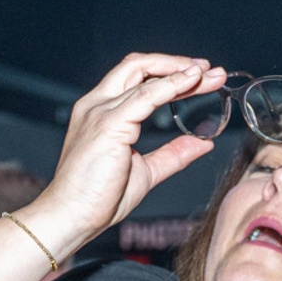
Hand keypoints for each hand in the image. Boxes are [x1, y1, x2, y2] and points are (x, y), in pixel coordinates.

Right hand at [33, 54, 229, 247]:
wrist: (71, 217)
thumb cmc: (98, 198)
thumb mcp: (146, 171)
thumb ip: (173, 153)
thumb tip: (202, 143)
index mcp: (101, 112)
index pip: (137, 78)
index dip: (169, 72)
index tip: (199, 75)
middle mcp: (96, 104)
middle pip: (139, 66)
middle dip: (177, 63)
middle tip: (209, 69)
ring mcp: (100, 111)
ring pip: (144, 75)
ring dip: (181, 71)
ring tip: (210, 75)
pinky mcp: (108, 123)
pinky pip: (146, 95)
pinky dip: (171, 85)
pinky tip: (191, 82)